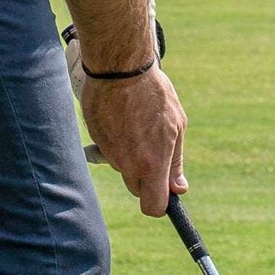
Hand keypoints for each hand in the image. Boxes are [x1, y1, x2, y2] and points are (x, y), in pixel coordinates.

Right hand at [79, 66, 187, 216]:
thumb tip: (179, 188)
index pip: (153, 206)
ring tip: (137, 123)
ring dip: (130, 155)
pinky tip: (122, 116)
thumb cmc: (153, 92)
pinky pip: (108, 150)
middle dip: (145, 176)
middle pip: (137, 188)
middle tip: (153, 148)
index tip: (164, 190)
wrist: (119, 67)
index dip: (160, 203)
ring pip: (122, 167)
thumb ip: (175, 160)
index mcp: (152, 163)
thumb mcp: (176, 124)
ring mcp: (109, 153)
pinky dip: (116, 140)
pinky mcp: (95, 139)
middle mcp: (128, 164)